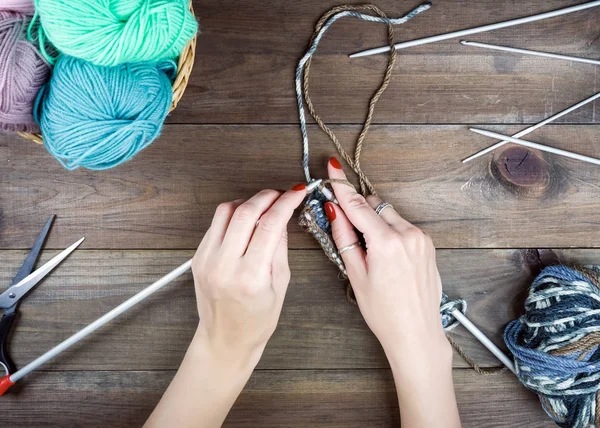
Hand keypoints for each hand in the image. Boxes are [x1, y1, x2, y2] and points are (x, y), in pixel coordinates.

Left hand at [192, 186, 305, 361]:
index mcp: (250, 277)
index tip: (296, 193)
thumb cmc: (256, 321)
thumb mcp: (280, 286)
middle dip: (266, 196)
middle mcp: (224, 266)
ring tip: (263, 206)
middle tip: (281, 194)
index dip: (285, 203)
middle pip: (245, 212)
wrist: (225, 340)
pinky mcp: (198, 258)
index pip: (270, 225)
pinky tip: (246, 221)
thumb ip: (280, 248)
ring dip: (247, 202)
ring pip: (225, 212)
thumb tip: (282, 217)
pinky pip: (215, 225)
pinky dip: (232, 216)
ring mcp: (206, 260)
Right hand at [324, 158, 449, 365]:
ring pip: (389, 214)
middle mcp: (408, 234)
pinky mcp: (428, 244)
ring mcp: (421, 238)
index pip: (357, 204)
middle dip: (358, 210)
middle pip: (374, 205)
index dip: (341, 185)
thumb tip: (334, 210)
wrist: (416, 333)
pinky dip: (389, 231)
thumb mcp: (356, 274)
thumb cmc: (384, 311)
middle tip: (346, 228)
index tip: (332, 167)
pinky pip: (402, 226)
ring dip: (375, 222)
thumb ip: (344, 237)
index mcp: (387, 242)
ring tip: (370, 252)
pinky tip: (385, 256)